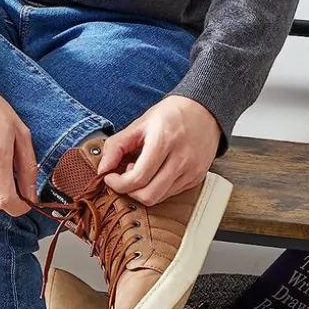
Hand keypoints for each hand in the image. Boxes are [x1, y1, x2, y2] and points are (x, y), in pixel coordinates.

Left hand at [99, 96, 221, 205]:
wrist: (205, 110)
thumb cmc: (171, 115)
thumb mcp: (140, 123)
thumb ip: (116, 145)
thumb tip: (102, 169)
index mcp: (164, 141)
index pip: (138, 178)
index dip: (119, 183)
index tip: (110, 177)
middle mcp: (181, 158)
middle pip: (149, 195)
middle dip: (129, 192)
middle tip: (125, 177)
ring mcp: (191, 171)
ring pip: (159, 198)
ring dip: (143, 191)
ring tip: (141, 172)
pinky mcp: (196, 178)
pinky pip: (171, 194)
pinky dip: (157, 188)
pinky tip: (156, 173)